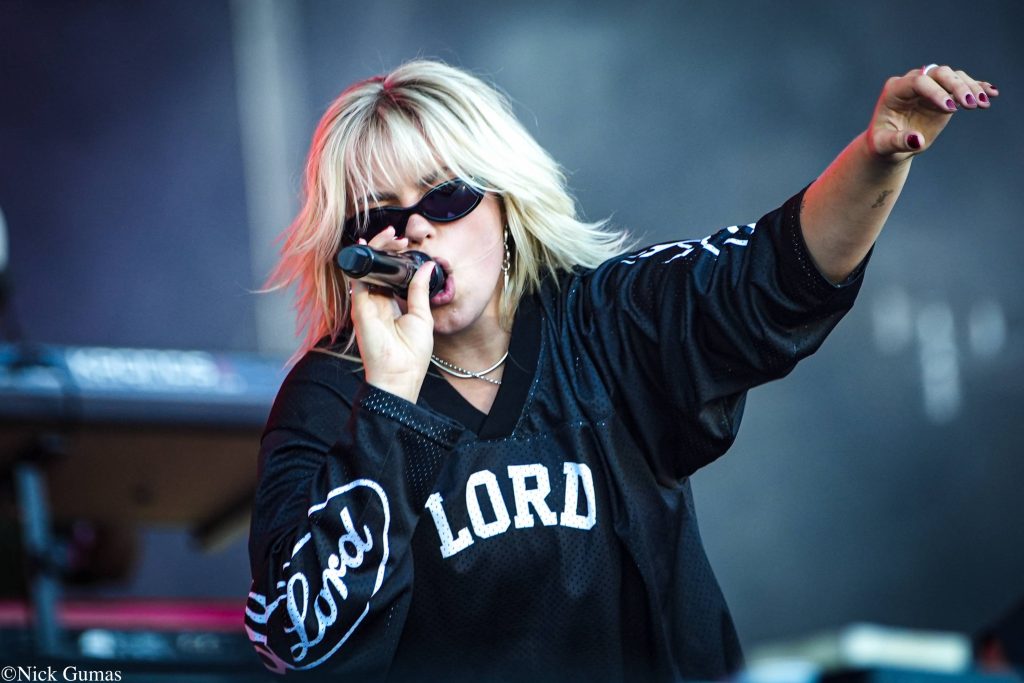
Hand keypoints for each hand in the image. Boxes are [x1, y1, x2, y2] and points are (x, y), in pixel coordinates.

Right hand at [350, 226, 435, 401]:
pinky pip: (356, 279)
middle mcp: (376, 303)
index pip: (389, 275)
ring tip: (390, 237)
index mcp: (390, 306)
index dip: (395, 258)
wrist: (400, 375)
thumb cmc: (412, 354)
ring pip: (367, 269)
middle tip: (398, 237)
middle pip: (377, 269)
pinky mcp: (360, 308)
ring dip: (376, 250)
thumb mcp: (422, 316)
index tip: (405, 245)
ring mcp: (366, 305)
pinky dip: (362, 261)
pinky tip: (369, 246)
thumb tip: (427, 267)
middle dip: (386, 248)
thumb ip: (419, 290)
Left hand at [867, 64, 997, 161]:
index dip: (936, 92)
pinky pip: (962, 84)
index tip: (951, 109)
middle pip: (939, 74)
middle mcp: (913, 82)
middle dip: (957, 87)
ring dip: (971, 87)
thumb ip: (899, 141)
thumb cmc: (883, 144)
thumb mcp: (885, 145)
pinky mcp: (944, 92)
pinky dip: (977, 87)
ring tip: (983, 104)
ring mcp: (930, 86)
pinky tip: (992, 93)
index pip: (918, 82)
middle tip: (971, 105)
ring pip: (954, 76)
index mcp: (895, 90)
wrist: (891, 144)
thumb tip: (917, 140)